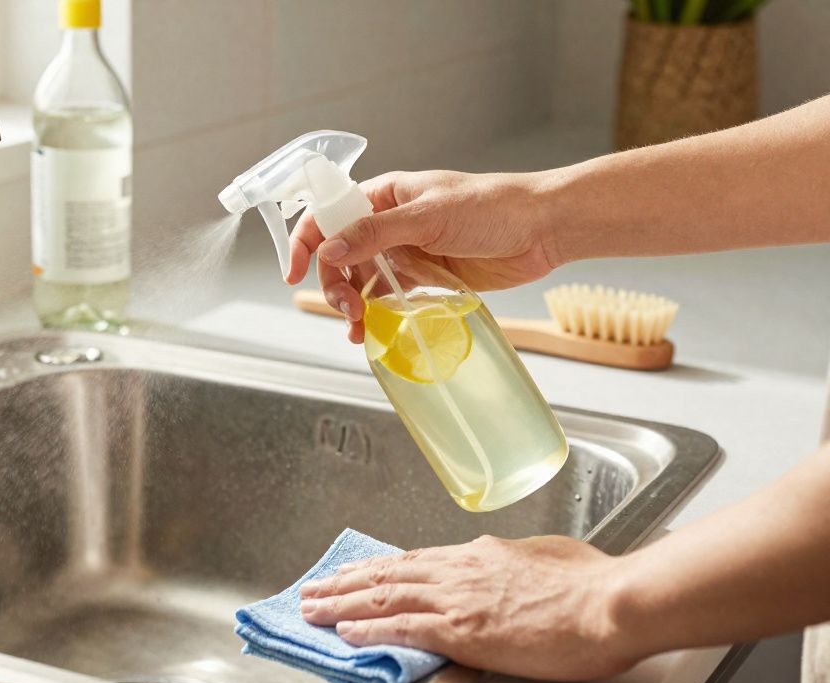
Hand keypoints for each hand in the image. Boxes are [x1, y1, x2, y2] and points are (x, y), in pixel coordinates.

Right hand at [286, 170, 557, 342]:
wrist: (544, 229)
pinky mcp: (426, 279)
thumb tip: (330, 250)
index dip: (306, 242)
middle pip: (341, 257)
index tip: (292, 272)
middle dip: (335, 285)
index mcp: (385, 196)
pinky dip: (379, 316)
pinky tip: (376, 332)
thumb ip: (376, 234)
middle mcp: (389, 224)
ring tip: (360, 329)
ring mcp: (407, 253)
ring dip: (354, 306)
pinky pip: (390, 299)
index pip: (329, 215)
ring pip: (363, 282)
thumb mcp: (429, 216)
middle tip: (347, 311)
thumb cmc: (494, 207)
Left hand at [297, 534, 641, 680]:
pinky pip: (403, 629)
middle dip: (346, 583)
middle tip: (315, 588)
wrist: (612, 604)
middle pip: (389, 576)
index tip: (355, 572)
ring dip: (342, 604)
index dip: (379, 568)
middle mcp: (461, 571)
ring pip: (385, 598)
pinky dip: (369, 630)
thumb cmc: (595, 584)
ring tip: (313, 609)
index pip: (415, 561)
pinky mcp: (463, 631)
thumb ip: (519, 560)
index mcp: (481, 554)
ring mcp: (459, 600)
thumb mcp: (549, 556)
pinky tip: (345, 632)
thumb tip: (513, 563)